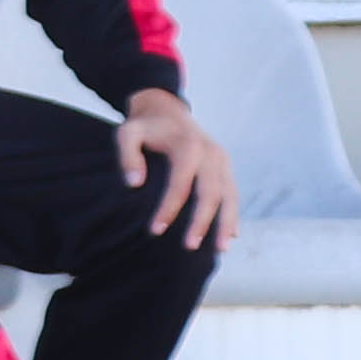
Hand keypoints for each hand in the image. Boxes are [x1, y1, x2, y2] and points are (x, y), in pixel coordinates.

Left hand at [120, 89, 241, 253]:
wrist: (165, 109)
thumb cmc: (143, 126)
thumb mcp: (127, 133)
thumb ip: (127, 156)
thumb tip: (134, 184)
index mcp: (188, 146)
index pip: (180, 183)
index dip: (168, 208)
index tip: (154, 230)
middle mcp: (211, 154)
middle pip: (211, 193)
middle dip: (202, 222)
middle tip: (189, 246)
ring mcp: (222, 161)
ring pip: (230, 196)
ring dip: (226, 223)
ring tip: (220, 250)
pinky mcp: (226, 167)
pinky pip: (233, 193)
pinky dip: (233, 214)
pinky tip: (231, 235)